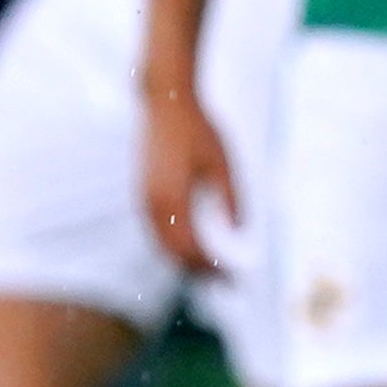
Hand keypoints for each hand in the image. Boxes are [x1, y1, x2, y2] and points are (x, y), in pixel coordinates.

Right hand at [142, 77, 235, 274]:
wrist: (165, 103)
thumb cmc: (198, 130)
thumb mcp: (224, 163)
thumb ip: (231, 199)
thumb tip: (241, 231)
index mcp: (171, 200)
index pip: (189, 249)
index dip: (210, 269)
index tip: (233, 279)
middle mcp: (152, 205)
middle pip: (172, 253)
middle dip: (198, 271)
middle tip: (227, 283)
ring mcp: (145, 199)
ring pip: (161, 244)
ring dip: (184, 261)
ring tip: (212, 270)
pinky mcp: (145, 192)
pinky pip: (157, 230)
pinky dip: (174, 245)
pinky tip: (194, 246)